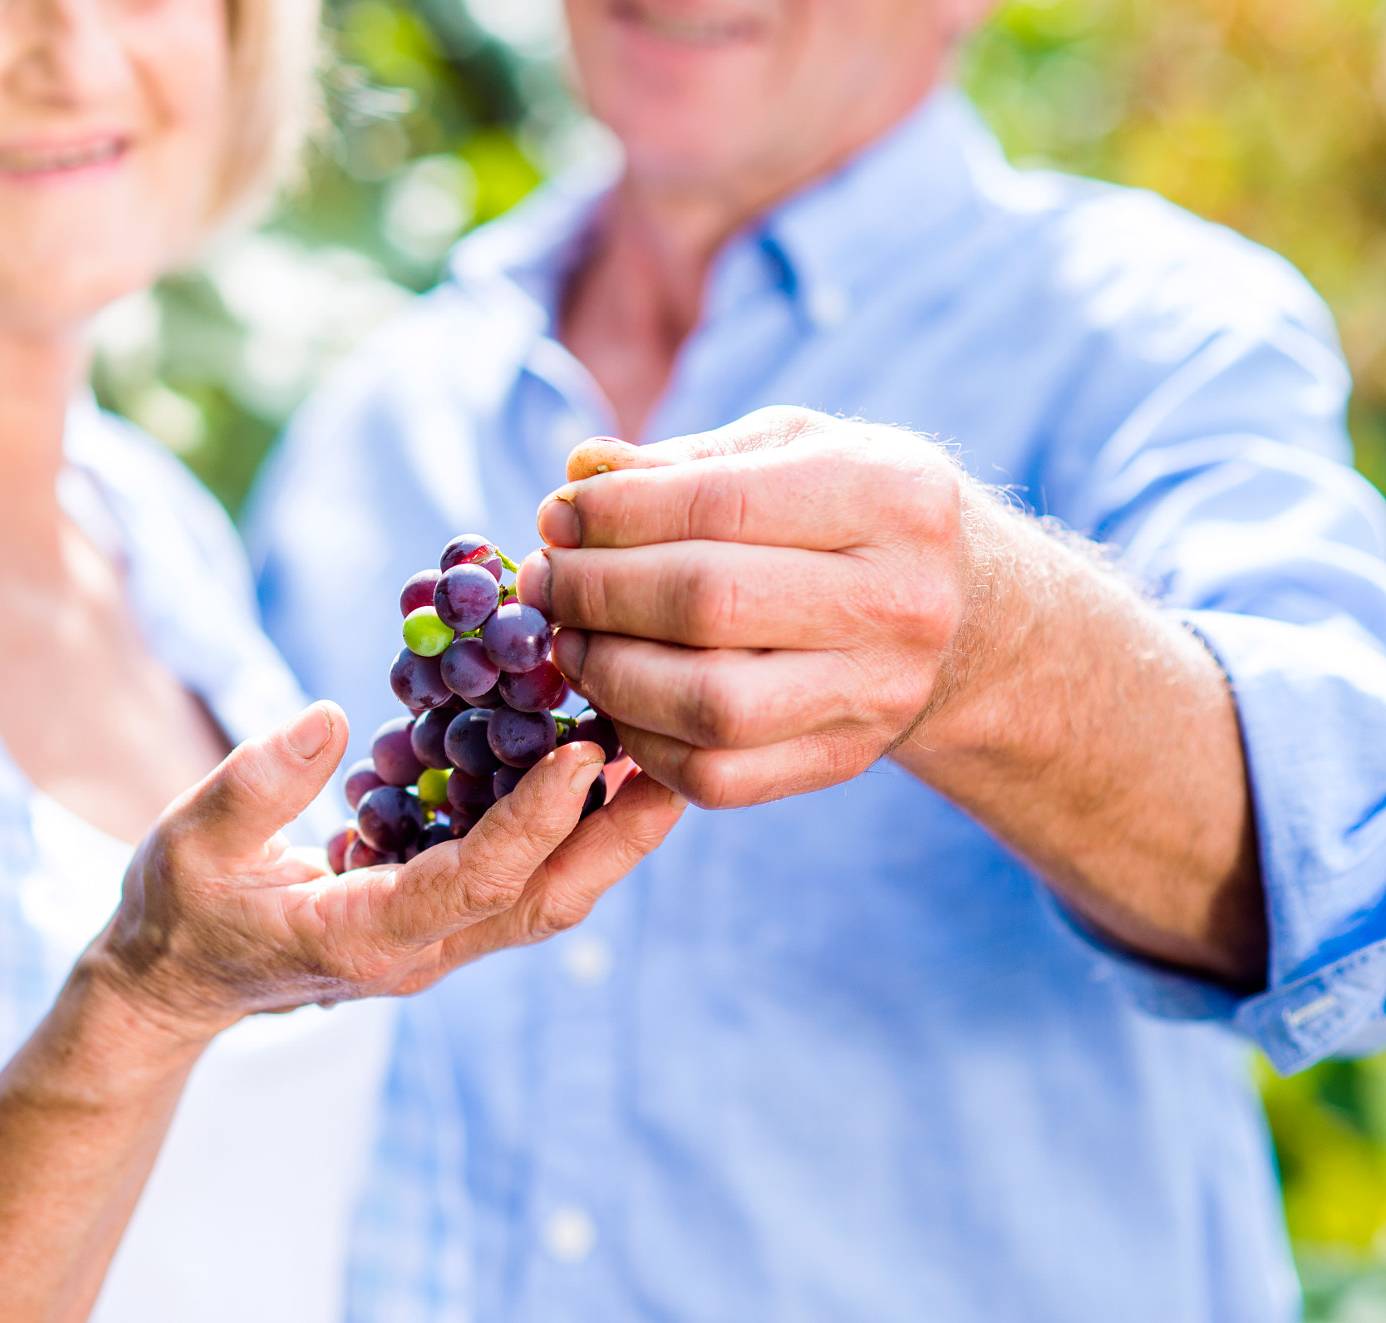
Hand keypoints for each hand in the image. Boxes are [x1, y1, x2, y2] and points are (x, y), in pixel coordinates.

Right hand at [94, 701, 686, 1040]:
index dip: (536, 820)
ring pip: (544, 895)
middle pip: (544, 900)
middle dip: (616, 836)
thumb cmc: (176, 911)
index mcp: (364, 937)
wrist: (172, 982)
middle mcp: (418, 950)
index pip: (474, 880)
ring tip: (656, 753)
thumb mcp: (190, 840)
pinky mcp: (435, 918)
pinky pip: (515, 877)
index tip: (586, 754)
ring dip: (605, 834)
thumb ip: (257, 783)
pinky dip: (558, 826)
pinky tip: (585, 761)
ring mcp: (434, 941)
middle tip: (673, 758)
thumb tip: (331, 715)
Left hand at [516, 406, 998, 809]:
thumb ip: (686, 461)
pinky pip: (716, 775)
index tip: (557, 517)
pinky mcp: (843, 760)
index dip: (615, 514)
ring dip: (607, 672)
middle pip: (707, 602)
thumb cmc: (851, 514)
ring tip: (568, 640)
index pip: (719, 504)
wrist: (969, 616)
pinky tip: (614, 697)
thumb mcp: (795, 452)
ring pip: (709, 703)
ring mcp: (877, 693)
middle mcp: (898, 599)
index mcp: (892, 496)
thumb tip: (580, 473)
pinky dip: (640, 740)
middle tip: (544, 582)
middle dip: (596, 591)